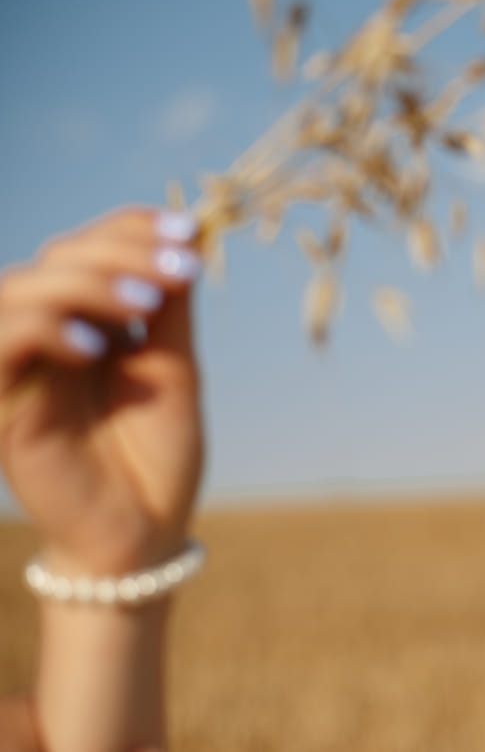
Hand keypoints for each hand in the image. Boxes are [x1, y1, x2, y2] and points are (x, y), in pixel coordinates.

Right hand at [0, 207, 203, 576]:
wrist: (145, 534)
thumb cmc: (159, 457)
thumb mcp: (174, 371)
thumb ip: (171, 309)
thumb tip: (189, 237)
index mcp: (88, 322)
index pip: (91, 247)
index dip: (132, 227)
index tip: (190, 230)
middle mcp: (49, 337)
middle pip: (58, 257)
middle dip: (120, 250)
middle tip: (180, 267)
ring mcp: (22, 369)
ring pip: (21, 290)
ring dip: (86, 282)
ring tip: (146, 303)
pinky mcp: (4, 406)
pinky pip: (2, 345)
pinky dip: (44, 329)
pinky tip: (98, 347)